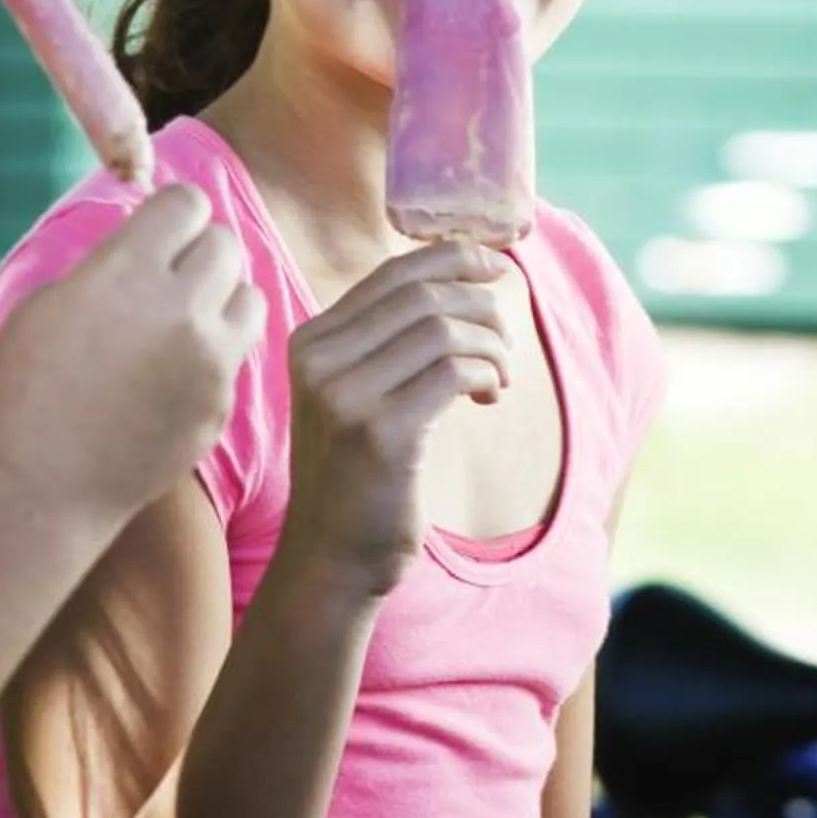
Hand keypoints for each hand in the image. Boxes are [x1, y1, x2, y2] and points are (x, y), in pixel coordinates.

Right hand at [0, 186, 262, 535]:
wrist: (37, 487)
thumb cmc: (24, 389)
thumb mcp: (51, 301)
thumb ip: (113, 261)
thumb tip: (152, 239)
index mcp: (128, 270)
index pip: (189, 203)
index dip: (171, 214)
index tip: (155, 232)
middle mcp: (180, 309)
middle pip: (227, 244)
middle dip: (199, 251)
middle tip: (168, 276)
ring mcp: (210, 361)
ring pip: (250, 296)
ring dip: (222, 298)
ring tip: (183, 319)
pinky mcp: (221, 405)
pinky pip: (237, 355)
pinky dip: (215, 354)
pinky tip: (173, 375)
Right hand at [277, 241, 509, 603]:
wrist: (330, 560)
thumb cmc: (357, 477)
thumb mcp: (355, 395)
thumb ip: (385, 341)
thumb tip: (456, 276)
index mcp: (311, 341)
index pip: (392, 273)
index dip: (452, 257)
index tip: (494, 266)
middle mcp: (319, 360)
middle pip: (423, 294)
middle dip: (481, 305)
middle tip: (505, 340)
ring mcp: (345, 395)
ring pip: (443, 328)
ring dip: (490, 345)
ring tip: (499, 376)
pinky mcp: (381, 432)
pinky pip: (454, 371)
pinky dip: (486, 372)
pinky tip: (489, 394)